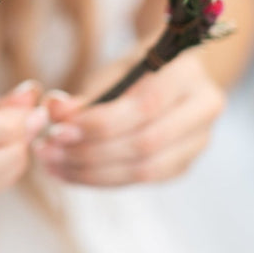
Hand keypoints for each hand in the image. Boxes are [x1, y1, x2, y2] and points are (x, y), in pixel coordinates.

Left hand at [34, 52, 225, 186]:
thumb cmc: (136, 71)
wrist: (170, 80)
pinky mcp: (183, 166)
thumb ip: (85, 95)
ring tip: (53, 165)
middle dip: (92, 152)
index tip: (59, 129)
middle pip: (147, 143)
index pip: (147, 106)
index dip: (100, 123)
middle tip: (49, 151)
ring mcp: (198, 142)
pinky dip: (101, 180)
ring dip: (92, 172)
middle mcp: (204, 109)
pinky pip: (141, 181)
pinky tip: (70, 173)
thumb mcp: (112, 72)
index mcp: (188, 73)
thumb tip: (52, 110)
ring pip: (145, 170)